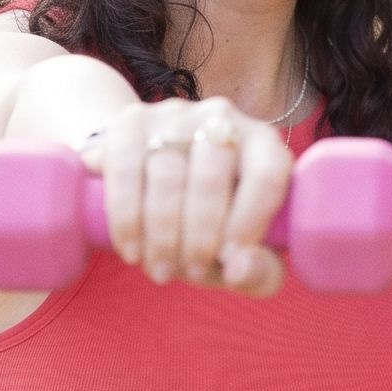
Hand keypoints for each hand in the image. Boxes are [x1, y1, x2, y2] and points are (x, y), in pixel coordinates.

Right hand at [88, 96, 293, 295]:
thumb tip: (239, 270)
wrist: (150, 182)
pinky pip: (125, 169)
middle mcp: (223, 118)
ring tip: (160, 271)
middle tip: (190, 275)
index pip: (266, 174)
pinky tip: (131, 249)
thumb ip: (257, 270)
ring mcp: (174, 115)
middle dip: (199, 236)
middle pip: (211, 176)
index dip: (249, 219)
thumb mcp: (243, 253)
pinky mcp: (130, 122)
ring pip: (166, 175)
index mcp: (263, 144)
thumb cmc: (212, 224)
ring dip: (161, 233)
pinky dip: (126, 216)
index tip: (229, 260)